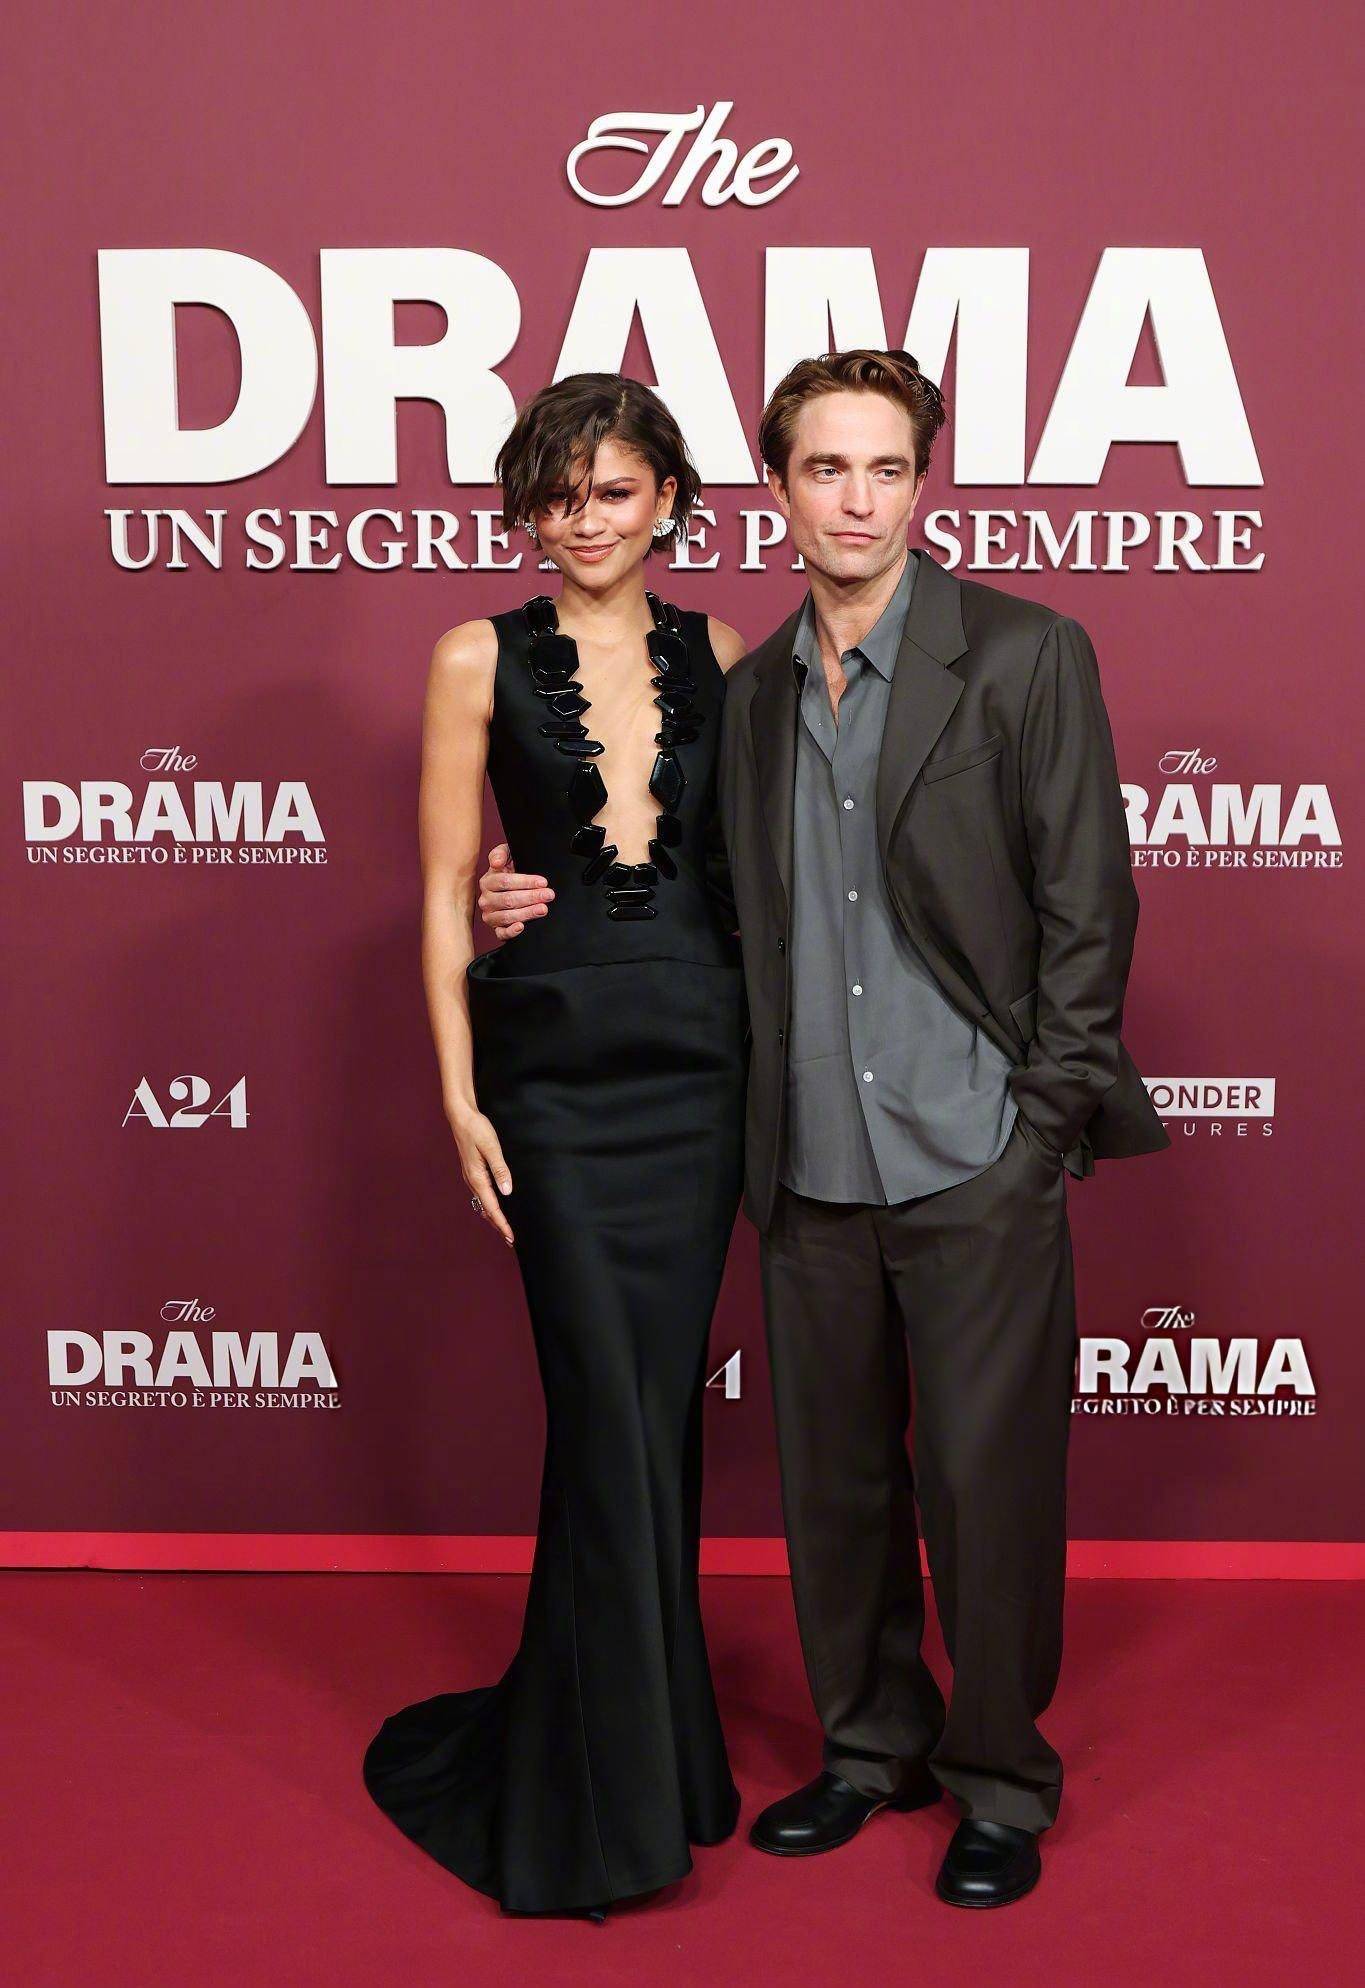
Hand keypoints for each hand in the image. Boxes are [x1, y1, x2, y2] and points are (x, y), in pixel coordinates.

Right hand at [450, 1107, 515, 1245]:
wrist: (461, 1116)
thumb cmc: (477, 1129)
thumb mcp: (491, 1147)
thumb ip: (500, 1169)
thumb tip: (507, 1191)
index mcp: (477, 1178)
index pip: (492, 1207)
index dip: (502, 1223)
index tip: (511, 1236)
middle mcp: (472, 1181)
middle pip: (486, 1210)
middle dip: (498, 1225)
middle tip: (511, 1239)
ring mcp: (471, 1177)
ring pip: (483, 1204)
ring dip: (493, 1217)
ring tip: (504, 1228)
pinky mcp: (472, 1171)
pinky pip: (481, 1195)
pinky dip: (489, 1206)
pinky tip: (494, 1206)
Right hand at [478, 841, 553, 940]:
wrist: (511, 887)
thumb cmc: (510, 870)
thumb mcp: (507, 855)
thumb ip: (501, 853)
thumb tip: (497, 862)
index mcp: (487, 882)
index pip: (505, 882)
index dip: (525, 882)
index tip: (543, 882)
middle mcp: (486, 900)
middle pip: (508, 900)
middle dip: (531, 897)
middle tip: (548, 895)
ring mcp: (490, 915)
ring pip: (507, 916)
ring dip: (527, 913)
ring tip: (543, 909)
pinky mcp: (496, 929)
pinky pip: (501, 933)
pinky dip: (511, 932)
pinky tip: (522, 926)